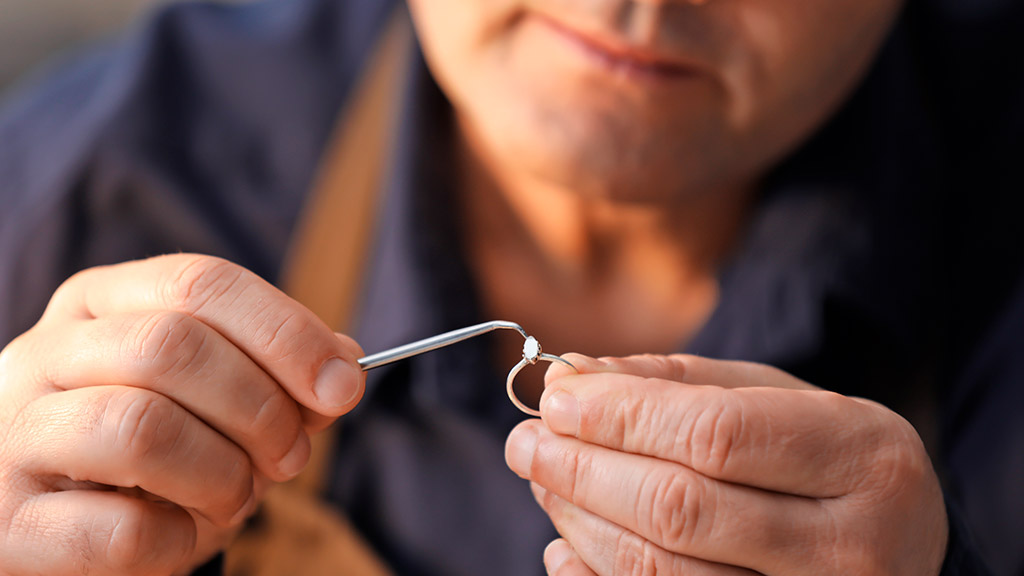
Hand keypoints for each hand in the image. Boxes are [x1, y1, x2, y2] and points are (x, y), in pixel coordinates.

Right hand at [0, 254, 364, 574]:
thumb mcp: (216, 400)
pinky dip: (178, 541)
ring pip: (141, 427)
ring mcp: (15, 435)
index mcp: (101, 303)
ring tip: (235, 497)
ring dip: (223, 474)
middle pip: (172, 346)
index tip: (343, 384)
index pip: (200, 283)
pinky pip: (119, 530)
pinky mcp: (7, 525)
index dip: (285, 333)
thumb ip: (277, 376)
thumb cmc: (154, 455)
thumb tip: (343, 367)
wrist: (64, 530)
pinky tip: (180, 535)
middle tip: (292, 456)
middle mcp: (44, 354)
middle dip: (262, 408)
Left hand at [506, 354, 947, 575]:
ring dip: (579, 521)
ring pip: (661, 572)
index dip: (621, 416)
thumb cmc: (824, 460)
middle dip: (582, 469)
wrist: (895, 547)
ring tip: (545, 479)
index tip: (556, 398)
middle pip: (680, 509)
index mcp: (865, 460)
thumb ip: (675, 383)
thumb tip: (569, 374)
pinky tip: (566, 545)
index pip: (716, 434)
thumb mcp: (774, 398)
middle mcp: (852, 549)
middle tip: (526, 442)